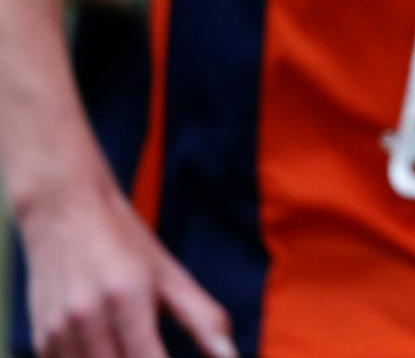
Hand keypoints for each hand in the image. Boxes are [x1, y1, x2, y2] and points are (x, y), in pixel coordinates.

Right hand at [17, 171, 233, 357]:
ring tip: (137, 349)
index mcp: (127, 298)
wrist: (62, 213)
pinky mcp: (40, 340)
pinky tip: (110, 350)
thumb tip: (231, 355)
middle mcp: (86, 318)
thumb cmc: (126, 245)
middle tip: (157, 352)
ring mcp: (56, 332)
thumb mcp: (170, 276)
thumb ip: (203, 319)